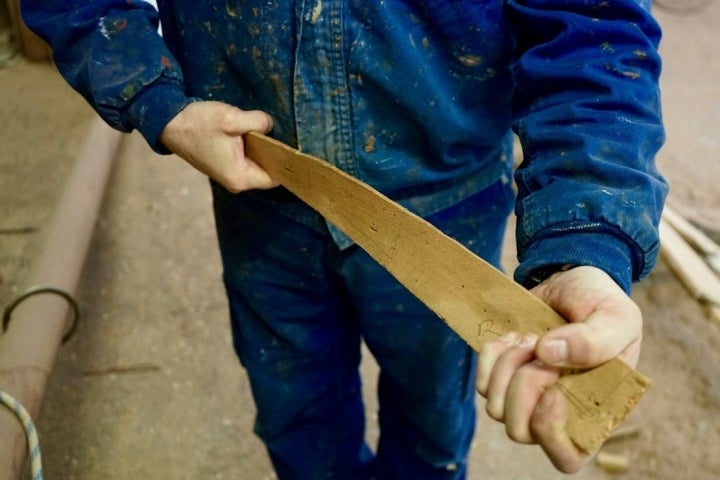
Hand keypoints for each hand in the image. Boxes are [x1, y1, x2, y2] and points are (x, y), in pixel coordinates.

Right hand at [159, 101, 276, 191]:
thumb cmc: (198, 124)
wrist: (167, 122)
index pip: (275, 177)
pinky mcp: (223, 165)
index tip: (294, 146)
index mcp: (240, 177)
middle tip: (283, 134)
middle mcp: (236, 182)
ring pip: (257, 164)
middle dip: (274, 154)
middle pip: (267, 171)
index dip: (286, 163)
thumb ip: (258, 122)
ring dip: (262, 149)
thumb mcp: (231, 119)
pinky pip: (246, 159)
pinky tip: (253, 133)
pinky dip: (251, 148)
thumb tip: (270, 125)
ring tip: (268, 131)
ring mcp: (229, 175)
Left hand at [475, 266, 642, 472]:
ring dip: (509, 364)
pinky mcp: (503, 376)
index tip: (552, 389)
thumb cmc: (601, 303)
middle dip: (524, 384)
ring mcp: (526, 397)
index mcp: (596, 413)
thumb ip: (595, 340)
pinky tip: (515, 336)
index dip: (550, 430)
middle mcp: (558, 413)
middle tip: (541, 348)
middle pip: (520, 430)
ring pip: (495, 407)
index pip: (566, 457)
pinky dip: (493, 354)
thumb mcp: (616, 316)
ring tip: (531, 337)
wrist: (572, 277)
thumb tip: (549, 355)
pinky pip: (481, 382)